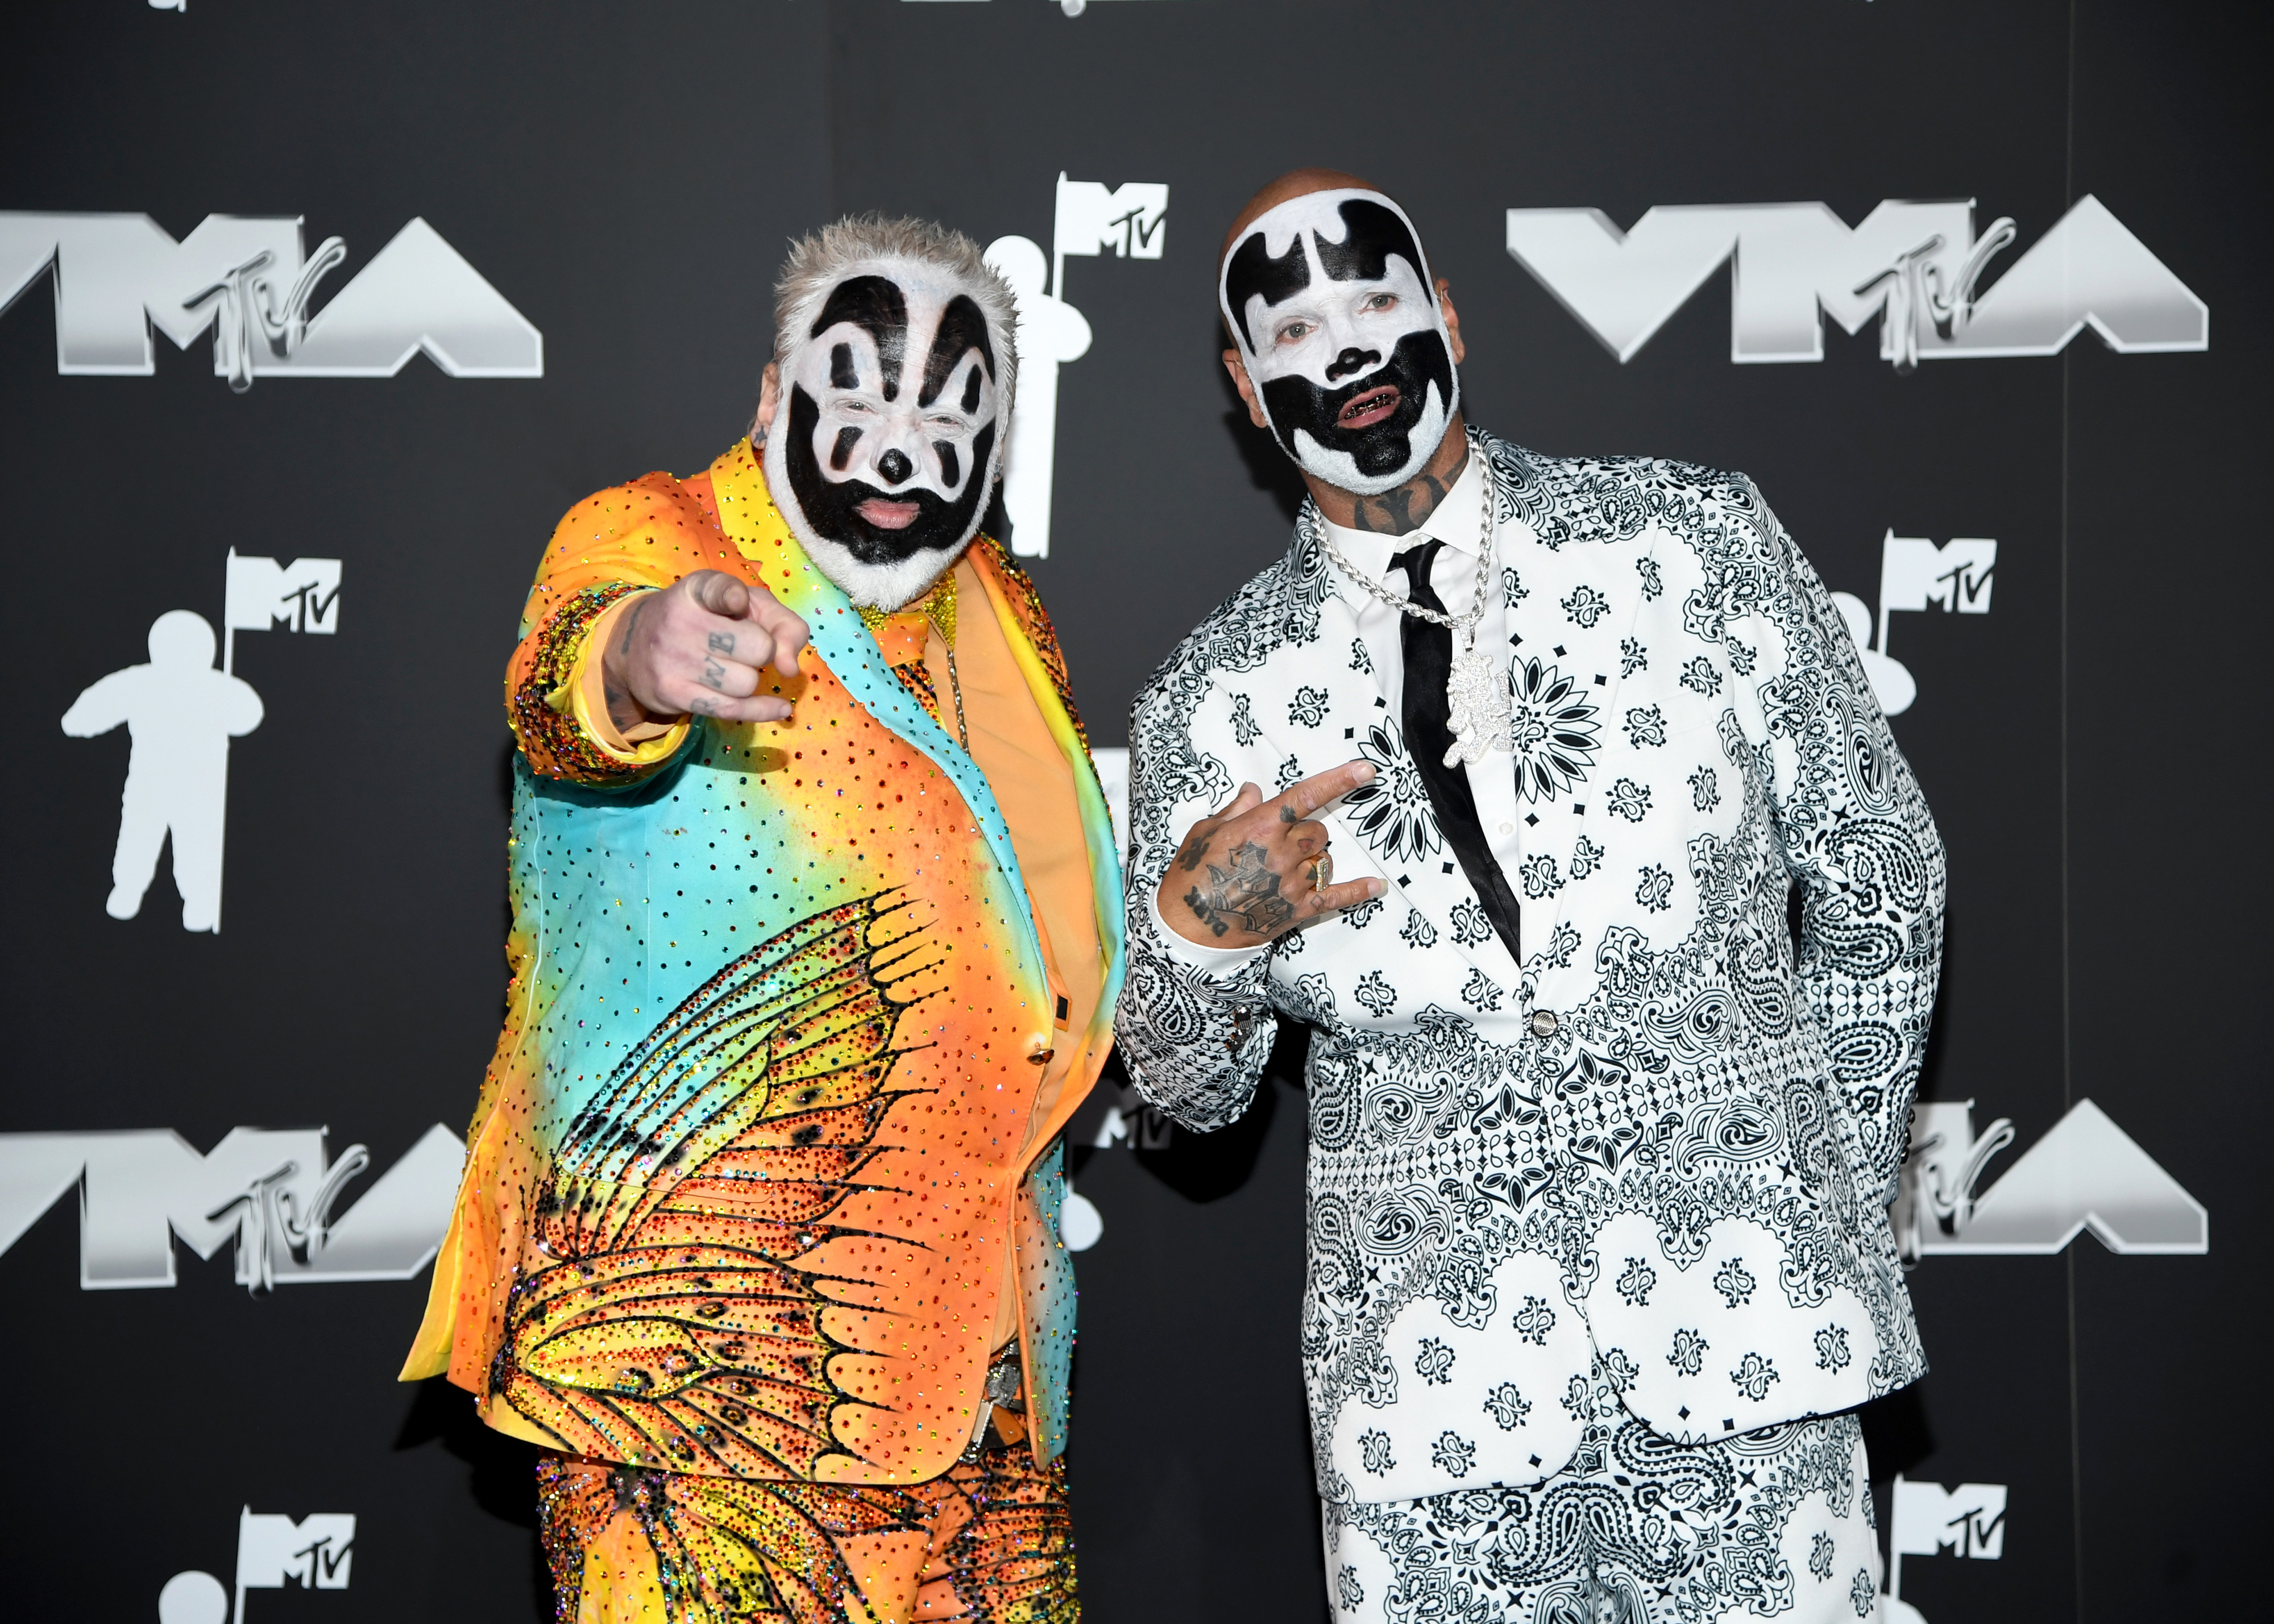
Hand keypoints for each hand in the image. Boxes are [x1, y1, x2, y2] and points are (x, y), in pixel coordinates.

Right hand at [600, 569, 809, 727]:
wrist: (638, 646)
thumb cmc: (708, 620)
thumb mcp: (748, 605)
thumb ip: (784, 624)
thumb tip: (789, 667)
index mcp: (698, 590)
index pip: (719, 590)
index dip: (732, 596)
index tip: (737, 601)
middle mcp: (681, 621)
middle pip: (758, 648)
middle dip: (763, 651)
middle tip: (745, 647)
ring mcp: (675, 659)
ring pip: (747, 683)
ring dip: (750, 679)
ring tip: (732, 667)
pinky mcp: (673, 692)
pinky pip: (732, 709)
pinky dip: (761, 710)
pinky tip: (780, 708)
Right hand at [1162, 760, 1385, 948]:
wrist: (1188, 928)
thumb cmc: (1191, 876)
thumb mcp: (1205, 833)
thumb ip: (1237, 810)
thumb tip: (1255, 791)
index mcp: (1260, 827)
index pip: (1306, 796)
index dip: (1338, 780)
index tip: (1365, 769)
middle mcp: (1282, 853)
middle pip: (1319, 831)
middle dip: (1307, 832)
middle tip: (1282, 843)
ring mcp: (1292, 884)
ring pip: (1325, 860)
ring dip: (1314, 859)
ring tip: (1288, 869)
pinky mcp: (1297, 910)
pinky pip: (1336, 897)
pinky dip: (1358, 891)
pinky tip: (1376, 886)